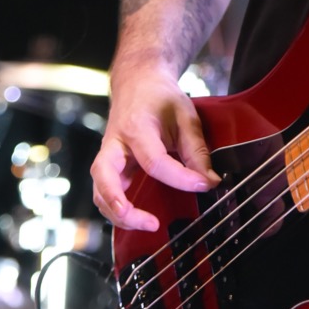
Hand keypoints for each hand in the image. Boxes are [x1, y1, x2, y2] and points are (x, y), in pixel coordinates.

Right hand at [90, 65, 221, 231]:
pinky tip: (138, 218)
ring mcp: (107, 156)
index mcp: (135, 128)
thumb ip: (197, 149)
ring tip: (148, 225)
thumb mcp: (185, 115)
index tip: (204, 185)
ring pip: (99, 191)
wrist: (138, 83)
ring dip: (118, 214)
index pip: (155, 161)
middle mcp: (114, 144)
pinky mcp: (108, 167)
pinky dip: (117, 209)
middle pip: (105, 179)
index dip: (180, 178)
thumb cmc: (160, 97)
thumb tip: (209, 180)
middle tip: (151, 223)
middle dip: (122, 205)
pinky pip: (105, 192)